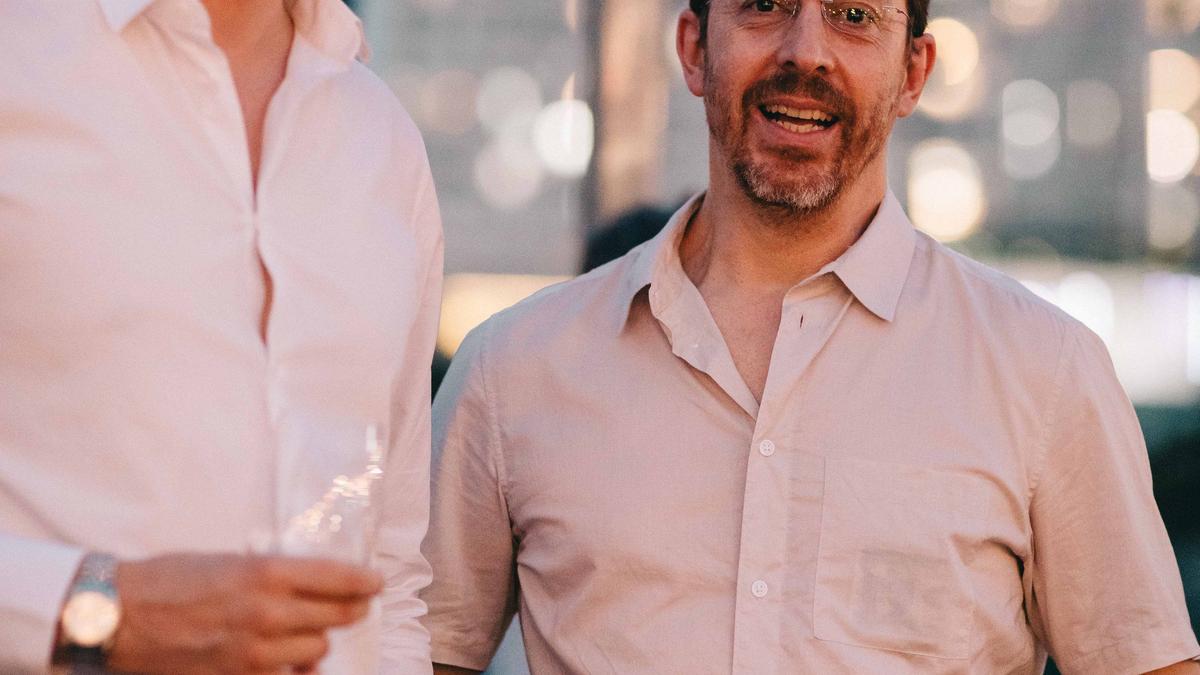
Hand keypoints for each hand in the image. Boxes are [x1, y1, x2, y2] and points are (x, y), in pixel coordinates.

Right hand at [105, 553, 381, 673]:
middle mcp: (266, 612)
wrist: (117, 616)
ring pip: (315, 649)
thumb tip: (308, 581)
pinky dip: (290, 668)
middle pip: (335, 615)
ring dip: (315, 641)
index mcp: (265, 573)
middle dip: (349, 609)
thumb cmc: (168, 581)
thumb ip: (270, 574)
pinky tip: (286, 659)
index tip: (374, 584)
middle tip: (356, 606)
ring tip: (309, 632)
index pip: (336, 578)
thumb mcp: (227, 562)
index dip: (363, 582)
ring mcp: (253, 650)